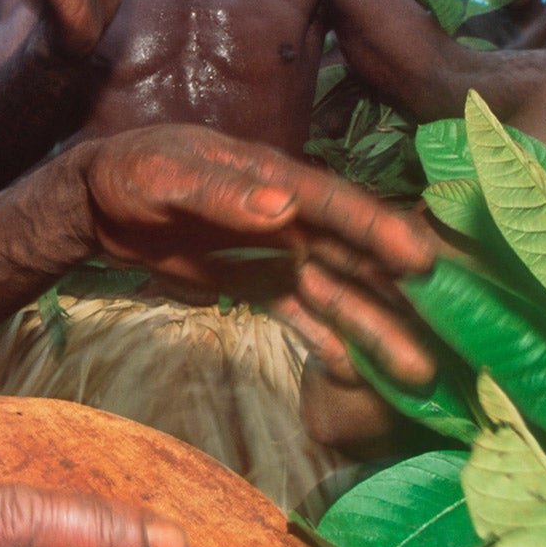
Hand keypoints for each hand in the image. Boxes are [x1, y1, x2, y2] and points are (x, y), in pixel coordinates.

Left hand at [79, 125, 439, 385]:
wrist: (98, 200)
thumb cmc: (134, 173)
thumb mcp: (169, 177)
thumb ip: (223, 192)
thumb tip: (282, 205)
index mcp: (275, 180)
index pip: (338, 207)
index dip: (381, 231)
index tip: (423, 260)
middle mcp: (290, 217)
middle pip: (354, 257)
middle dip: (398, 295)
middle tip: (448, 337)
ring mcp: (277, 253)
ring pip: (336, 292)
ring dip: (374, 328)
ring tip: (416, 371)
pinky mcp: (257, 283)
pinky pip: (301, 315)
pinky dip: (329, 341)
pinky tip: (360, 373)